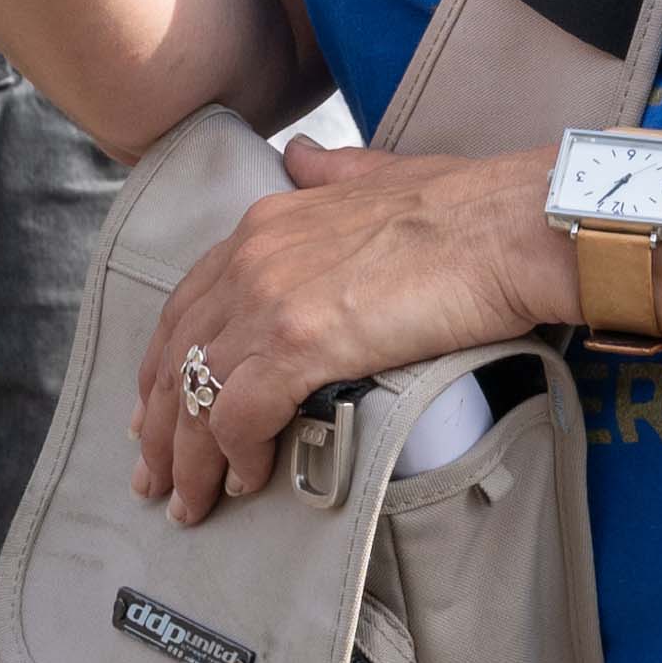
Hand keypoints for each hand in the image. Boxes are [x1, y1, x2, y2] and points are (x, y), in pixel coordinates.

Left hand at [133, 139, 574, 523]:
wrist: (507, 226)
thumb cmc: (465, 207)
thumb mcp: (379, 174)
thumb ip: (331, 173)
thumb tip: (303, 158)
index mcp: (265, 225)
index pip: (186, 306)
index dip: (163, 365)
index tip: (156, 409)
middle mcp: (252, 260)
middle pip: (176, 357)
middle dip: (159, 425)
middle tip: (154, 476)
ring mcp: (270, 301)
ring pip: (197, 395)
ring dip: (188, 459)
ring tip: (191, 504)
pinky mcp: (298, 344)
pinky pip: (238, 416)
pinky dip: (235, 456)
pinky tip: (247, 481)